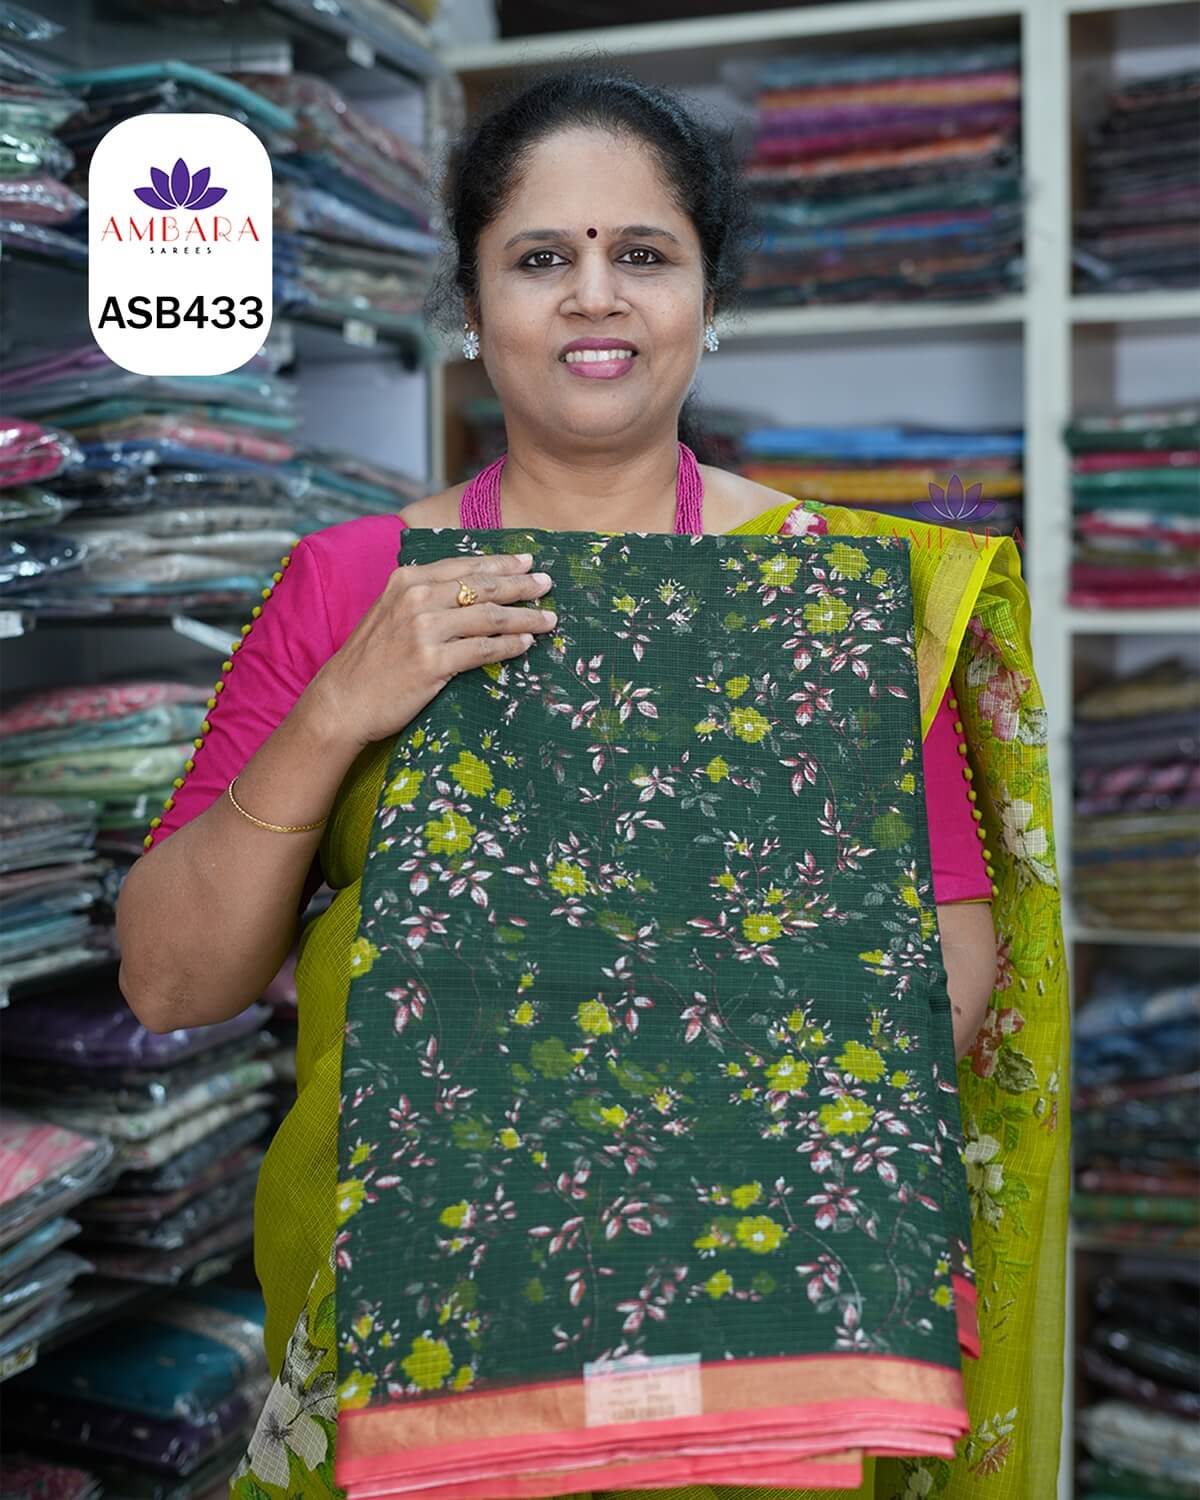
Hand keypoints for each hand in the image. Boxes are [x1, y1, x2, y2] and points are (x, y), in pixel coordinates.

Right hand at [302, 551, 555, 753]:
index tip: (529, 562)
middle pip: (483, 586)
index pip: (465, 566)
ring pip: (489, 617)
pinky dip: (509, 646)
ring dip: (525, 617)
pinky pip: (483, 650)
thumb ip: (423, 596)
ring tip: (548, 619)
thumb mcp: (390, 612)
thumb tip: (469, 590)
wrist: (342, 700)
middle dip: (521, 585)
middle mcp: (416, 599)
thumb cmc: (369, 660)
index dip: (501, 562)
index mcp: (407, 580)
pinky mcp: (432, 662)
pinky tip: (526, 645)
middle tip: (547, 585)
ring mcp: (424, 630)